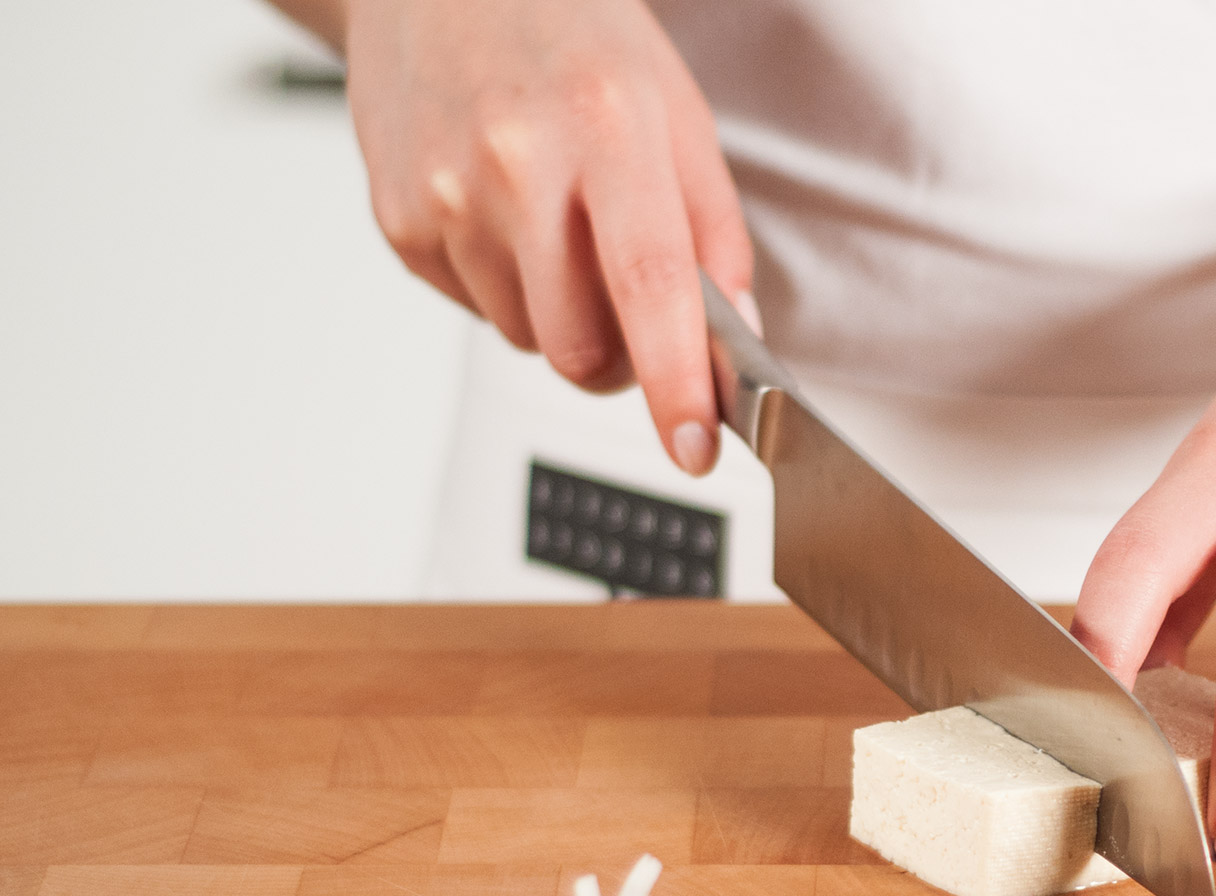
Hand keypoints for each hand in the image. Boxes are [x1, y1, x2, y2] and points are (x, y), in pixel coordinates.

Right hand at [340, 0, 751, 473]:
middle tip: (629, 307)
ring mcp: (444, 194)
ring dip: (558, 314)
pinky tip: (502, 212)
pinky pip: (477, 310)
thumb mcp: (676, 115)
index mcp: (606, 126)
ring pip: (528, 340)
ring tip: (554, 224)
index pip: (649, 283)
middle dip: (618, 358)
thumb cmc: (572, 40)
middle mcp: (516, 160)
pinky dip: (505, 286)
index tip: (694, 447)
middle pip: (579, 346)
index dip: (674, 380)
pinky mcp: (397, 221)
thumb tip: (731, 343)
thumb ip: (713, 235)